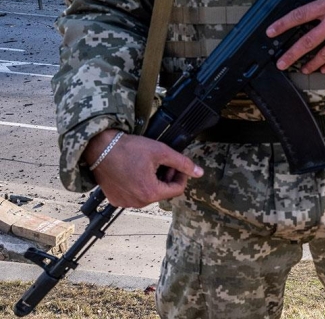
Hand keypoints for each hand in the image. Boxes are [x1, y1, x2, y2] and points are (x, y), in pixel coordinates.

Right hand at [83, 130, 203, 207]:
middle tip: (163, 163)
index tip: (178, 165)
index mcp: (150, 193)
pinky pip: (134, 196)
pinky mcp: (115, 199)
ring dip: (153, 182)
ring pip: (149, 194)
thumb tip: (199, 172)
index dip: (181, 176)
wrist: (99, 147)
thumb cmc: (128, 148)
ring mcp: (125, 202)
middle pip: (163, 192)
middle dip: (167, 178)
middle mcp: (138, 202)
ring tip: (148, 166)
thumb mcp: (161, 152)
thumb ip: (182, 163)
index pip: (177, 190)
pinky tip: (135, 172)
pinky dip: (138, 185)